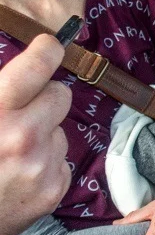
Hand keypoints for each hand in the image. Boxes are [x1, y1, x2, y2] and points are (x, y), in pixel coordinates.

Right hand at [0, 35, 71, 234]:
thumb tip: (22, 66)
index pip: (37, 66)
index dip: (47, 51)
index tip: (50, 46)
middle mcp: (24, 136)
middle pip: (61, 94)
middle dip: (44, 97)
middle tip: (21, 111)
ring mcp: (43, 164)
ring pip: (61, 129)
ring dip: (43, 133)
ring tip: (12, 151)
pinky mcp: (55, 188)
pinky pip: (62, 159)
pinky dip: (46, 161)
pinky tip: (20, 173)